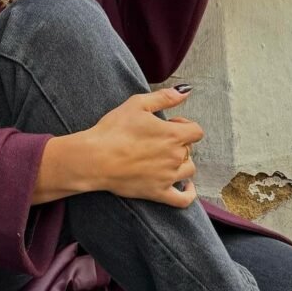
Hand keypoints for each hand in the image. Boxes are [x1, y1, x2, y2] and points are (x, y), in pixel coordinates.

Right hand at [82, 86, 202, 206]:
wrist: (95, 158)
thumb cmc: (113, 130)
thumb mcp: (138, 104)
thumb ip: (164, 97)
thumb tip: (186, 91)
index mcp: (173, 135)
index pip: (196, 131)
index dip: (185, 125)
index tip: (171, 124)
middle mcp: (175, 157)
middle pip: (190, 149)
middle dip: (179, 142)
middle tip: (158, 139)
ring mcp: (168, 177)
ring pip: (189, 170)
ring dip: (182, 163)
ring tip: (166, 158)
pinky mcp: (157, 192)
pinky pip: (183, 199)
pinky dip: (189, 194)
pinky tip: (187, 187)